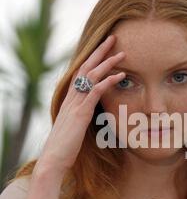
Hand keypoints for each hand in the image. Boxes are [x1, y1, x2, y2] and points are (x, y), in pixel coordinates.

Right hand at [36, 34, 124, 174]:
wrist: (53, 160)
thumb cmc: (64, 146)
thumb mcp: (74, 127)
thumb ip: (81, 115)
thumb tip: (90, 111)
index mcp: (70, 99)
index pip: (81, 73)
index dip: (92, 59)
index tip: (104, 49)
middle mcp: (71, 98)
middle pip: (85, 67)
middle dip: (100, 52)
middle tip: (113, 38)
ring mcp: (75, 104)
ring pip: (91, 76)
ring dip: (107, 63)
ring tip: (122, 53)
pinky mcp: (80, 113)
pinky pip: (95, 92)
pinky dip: (108, 82)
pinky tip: (120, 76)